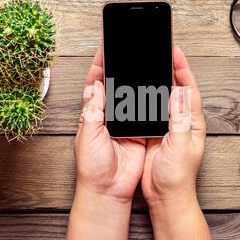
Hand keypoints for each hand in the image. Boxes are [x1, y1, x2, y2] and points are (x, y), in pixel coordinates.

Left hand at [74, 47, 145, 201]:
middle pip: (113, 87)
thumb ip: (92, 110)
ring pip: (130, 97)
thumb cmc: (92, 167)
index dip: (98, 67)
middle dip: (118, 70)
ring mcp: (124, 124)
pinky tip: (152, 90)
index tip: (105, 50)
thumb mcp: (88, 135)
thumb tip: (94, 86)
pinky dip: (148, 102)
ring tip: (140, 66)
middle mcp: (108, 117)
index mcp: (91, 115)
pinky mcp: (139, 132)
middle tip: (125, 52)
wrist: (109, 189)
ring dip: (134, 83)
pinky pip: (144, 113)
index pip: (94, 84)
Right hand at [142, 46, 205, 205]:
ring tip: (151, 65)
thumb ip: (179, 120)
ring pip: (163, 98)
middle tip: (163, 52)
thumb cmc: (177, 177)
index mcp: (192, 123)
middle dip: (172, 70)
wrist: (165, 196)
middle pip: (178, 89)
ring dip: (159, 82)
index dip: (183, 70)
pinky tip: (139, 91)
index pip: (189, 90)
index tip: (175, 52)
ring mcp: (167, 127)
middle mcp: (181, 122)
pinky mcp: (154, 133)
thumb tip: (179, 93)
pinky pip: (151, 110)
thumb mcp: (180, 146)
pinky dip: (146, 98)